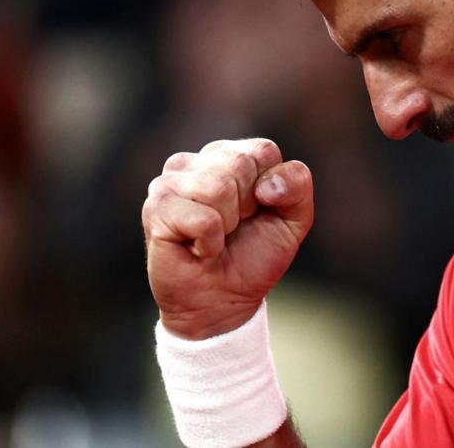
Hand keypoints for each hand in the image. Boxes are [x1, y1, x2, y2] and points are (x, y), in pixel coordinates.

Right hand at [143, 138, 313, 339]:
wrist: (223, 303)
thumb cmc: (253, 257)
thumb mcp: (293, 220)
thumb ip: (297, 184)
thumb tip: (265, 185)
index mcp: (226, 156)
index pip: (263, 150)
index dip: (270, 189)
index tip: (256, 213)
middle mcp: (194, 163)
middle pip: (240, 165)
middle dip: (247, 207)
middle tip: (232, 229)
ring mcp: (169, 182)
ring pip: (220, 188)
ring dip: (227, 226)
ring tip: (214, 238)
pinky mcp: (156, 209)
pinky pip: (204, 219)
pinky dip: (210, 243)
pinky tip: (197, 249)